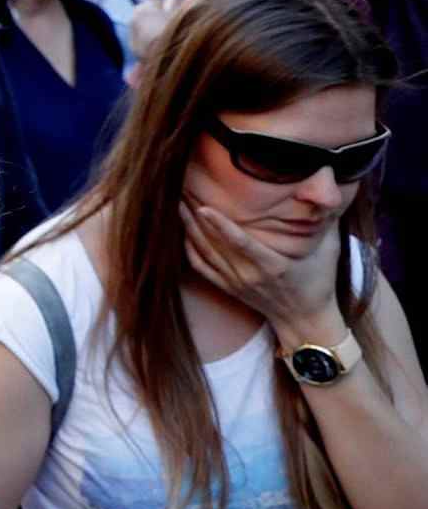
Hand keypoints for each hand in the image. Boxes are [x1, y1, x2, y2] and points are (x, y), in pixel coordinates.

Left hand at [181, 199, 342, 342]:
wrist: (306, 320)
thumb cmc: (319, 281)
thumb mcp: (329, 250)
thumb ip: (327, 219)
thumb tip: (330, 188)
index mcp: (273, 266)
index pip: (241, 243)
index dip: (221, 225)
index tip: (203, 207)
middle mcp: (250, 275)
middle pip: (214, 244)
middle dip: (196, 217)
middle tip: (182, 189)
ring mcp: (236, 283)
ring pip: (204, 253)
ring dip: (189, 228)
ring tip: (178, 203)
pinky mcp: (227, 288)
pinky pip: (201, 267)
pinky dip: (189, 248)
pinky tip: (183, 230)